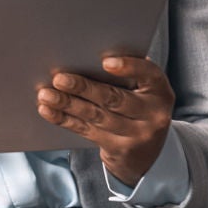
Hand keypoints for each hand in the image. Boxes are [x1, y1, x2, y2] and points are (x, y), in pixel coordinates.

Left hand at [37, 56, 173, 185]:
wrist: (148, 154)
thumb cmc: (140, 107)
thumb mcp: (146, 91)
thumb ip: (128, 75)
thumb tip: (87, 54)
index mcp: (160, 91)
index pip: (149, 75)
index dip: (129, 67)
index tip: (106, 62)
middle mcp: (152, 115)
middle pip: (115, 99)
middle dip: (84, 88)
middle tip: (59, 78)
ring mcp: (136, 136)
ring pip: (96, 116)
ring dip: (68, 104)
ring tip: (46, 94)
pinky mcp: (117, 149)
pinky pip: (86, 130)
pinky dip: (64, 119)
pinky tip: (48, 110)